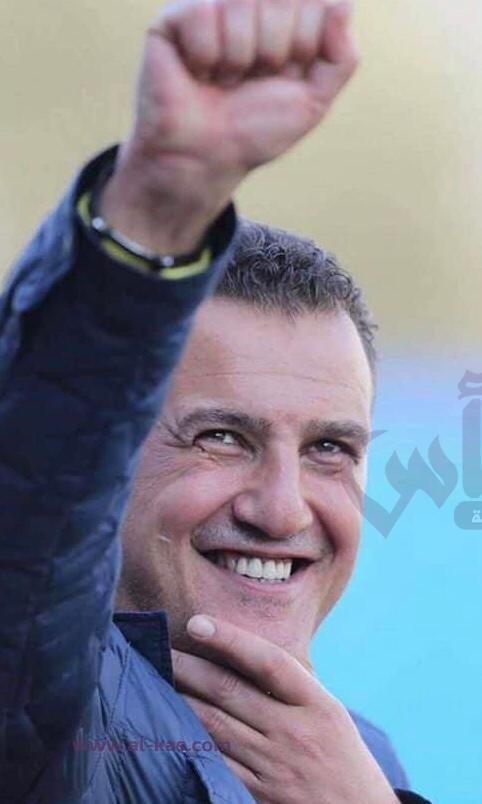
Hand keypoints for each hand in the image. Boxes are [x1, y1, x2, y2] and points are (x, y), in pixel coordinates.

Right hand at [102, 0, 358, 253]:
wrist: (206, 158)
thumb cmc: (256, 128)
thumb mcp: (313, 101)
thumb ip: (341, 58)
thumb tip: (343, 4)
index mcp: (286, 15)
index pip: (315, 0)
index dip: (303, 46)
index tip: (284, 75)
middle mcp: (250, 3)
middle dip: (273, 51)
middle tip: (252, 78)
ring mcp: (212, 5)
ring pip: (241, 1)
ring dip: (238, 58)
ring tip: (224, 78)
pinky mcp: (174, 17)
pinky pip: (202, 12)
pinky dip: (204, 55)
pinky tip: (197, 72)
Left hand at [172, 615, 398, 803]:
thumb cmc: (342, 761)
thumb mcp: (330, 716)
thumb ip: (293, 689)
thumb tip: (241, 654)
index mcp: (319, 705)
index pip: (268, 661)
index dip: (230, 639)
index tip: (198, 622)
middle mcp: (296, 733)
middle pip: (231, 692)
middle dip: (190, 668)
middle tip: (160, 649)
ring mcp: (276, 769)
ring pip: (215, 726)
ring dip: (181, 702)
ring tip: (157, 681)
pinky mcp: (259, 798)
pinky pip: (216, 763)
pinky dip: (191, 743)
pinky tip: (171, 728)